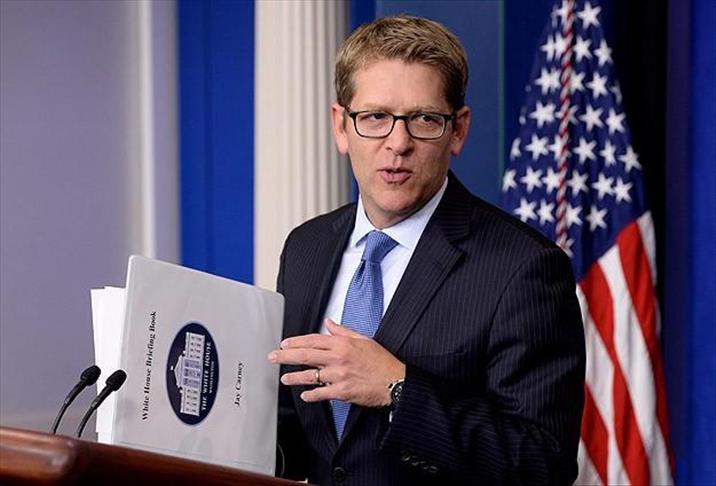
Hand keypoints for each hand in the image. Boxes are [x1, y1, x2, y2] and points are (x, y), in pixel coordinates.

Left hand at [267, 319, 405, 407]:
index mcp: (343, 344)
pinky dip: (311, 395)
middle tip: (273, 357)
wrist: (395, 382)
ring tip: (284, 378)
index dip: (296, 341)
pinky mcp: (342, 392)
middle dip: (286, 356)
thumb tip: (329, 322)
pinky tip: (304, 395)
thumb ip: (343, 331)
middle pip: (305, 355)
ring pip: (310, 376)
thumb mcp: (364, 339)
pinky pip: (321, 394)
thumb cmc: (382, 362)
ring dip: (294, 377)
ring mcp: (339, 376)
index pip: (313, 340)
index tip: (285, 343)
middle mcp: (339, 359)